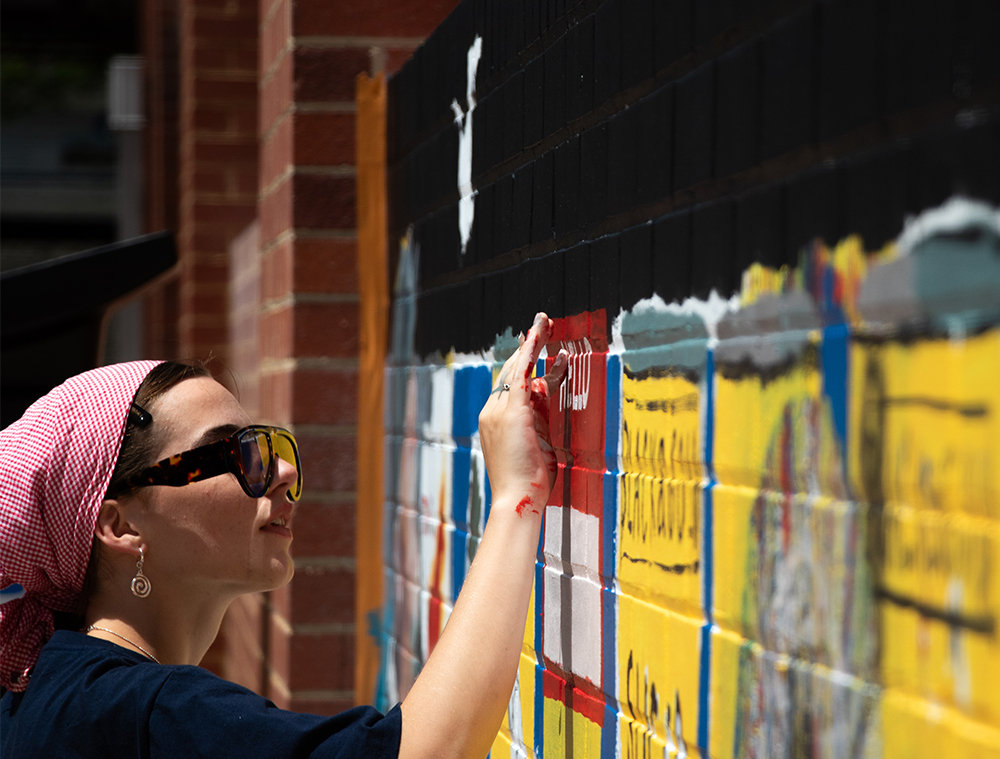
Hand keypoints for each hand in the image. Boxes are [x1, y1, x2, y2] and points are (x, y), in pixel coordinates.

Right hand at [478, 313, 567, 512]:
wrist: (516, 499)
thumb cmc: (528, 482)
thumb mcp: (536, 444)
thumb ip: (539, 419)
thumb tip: (546, 393)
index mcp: (498, 421)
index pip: (512, 386)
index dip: (525, 365)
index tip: (536, 349)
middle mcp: (492, 411)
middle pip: (511, 371)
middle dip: (527, 347)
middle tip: (540, 325)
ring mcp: (499, 411)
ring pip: (516, 368)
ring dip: (531, 343)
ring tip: (544, 322)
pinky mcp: (511, 412)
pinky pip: (521, 374)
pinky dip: (530, 352)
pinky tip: (538, 336)